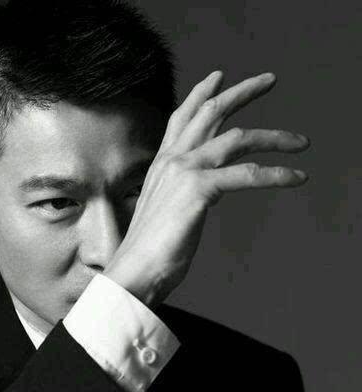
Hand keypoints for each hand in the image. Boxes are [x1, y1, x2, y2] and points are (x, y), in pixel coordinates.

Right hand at [103, 71, 309, 308]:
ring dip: (275, 137)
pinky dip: (277, 174)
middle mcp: (172, 161)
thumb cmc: (148, 253)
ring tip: (300, 142)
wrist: (134, 271)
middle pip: (212, 113)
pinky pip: (249, 174)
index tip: (218, 77)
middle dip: (242, 91)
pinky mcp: (199, 189)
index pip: (182, 119)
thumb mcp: (163, 213)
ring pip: (238, 138)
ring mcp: (185, 171)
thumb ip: (179, 195)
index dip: (201, 94)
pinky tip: (296, 177)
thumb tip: (201, 194)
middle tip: (269, 80)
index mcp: (161, 165)